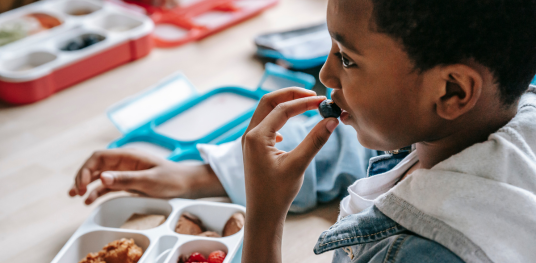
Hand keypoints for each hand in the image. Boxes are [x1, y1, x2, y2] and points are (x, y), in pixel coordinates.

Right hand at [68, 149, 225, 204]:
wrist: (187, 184)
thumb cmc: (172, 179)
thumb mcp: (149, 181)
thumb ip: (125, 179)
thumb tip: (102, 177)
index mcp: (129, 155)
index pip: (99, 157)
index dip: (86, 169)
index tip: (82, 184)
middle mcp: (124, 161)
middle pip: (96, 165)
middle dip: (82, 176)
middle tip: (76, 191)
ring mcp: (125, 172)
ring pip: (100, 175)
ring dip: (86, 184)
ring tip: (75, 196)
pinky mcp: (128, 182)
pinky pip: (108, 185)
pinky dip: (97, 191)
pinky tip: (89, 200)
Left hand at [241, 87, 338, 262]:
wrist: (262, 214)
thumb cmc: (277, 193)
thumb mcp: (298, 165)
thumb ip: (315, 140)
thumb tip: (332, 120)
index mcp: (257, 137)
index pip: (282, 108)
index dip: (304, 102)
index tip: (323, 100)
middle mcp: (249, 135)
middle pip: (268, 101)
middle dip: (290, 95)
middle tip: (312, 95)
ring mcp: (249, 141)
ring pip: (265, 111)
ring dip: (284, 105)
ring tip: (305, 105)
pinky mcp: (253, 148)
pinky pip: (264, 124)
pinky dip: (278, 118)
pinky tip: (287, 132)